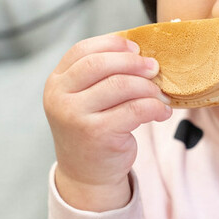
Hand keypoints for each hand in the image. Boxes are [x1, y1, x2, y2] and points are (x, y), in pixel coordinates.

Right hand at [43, 33, 171, 210]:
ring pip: (121, 85)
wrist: (87, 173)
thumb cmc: (93, 127)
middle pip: (102, 64)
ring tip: (160, 95)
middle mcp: (60, 97)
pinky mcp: (97, 134)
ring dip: (148, 87)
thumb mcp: (86, 98)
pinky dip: (155, 107)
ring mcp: (76, 116)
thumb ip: (103, 75)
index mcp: (57, 82)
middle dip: (134, 63)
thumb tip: (142, 52)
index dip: (113, 44)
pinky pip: (135, 109)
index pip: (83, 50)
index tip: (136, 49)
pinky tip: (162, 112)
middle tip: (155, 69)